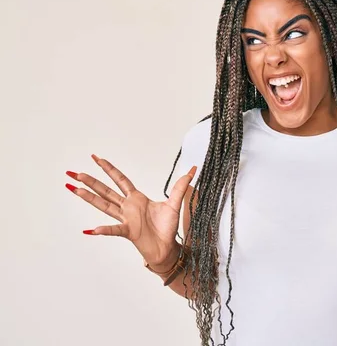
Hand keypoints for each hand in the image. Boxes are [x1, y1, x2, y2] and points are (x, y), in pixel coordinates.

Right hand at [65, 154, 196, 268]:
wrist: (167, 247)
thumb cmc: (168, 227)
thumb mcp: (175, 203)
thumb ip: (181, 186)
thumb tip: (193, 169)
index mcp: (137, 198)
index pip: (120, 179)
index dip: (109, 168)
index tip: (96, 158)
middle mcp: (128, 207)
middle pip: (106, 191)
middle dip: (91, 181)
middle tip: (74, 172)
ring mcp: (126, 219)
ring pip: (104, 206)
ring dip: (89, 198)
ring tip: (74, 190)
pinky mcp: (129, 231)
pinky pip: (115, 230)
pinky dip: (104, 230)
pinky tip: (91, 230)